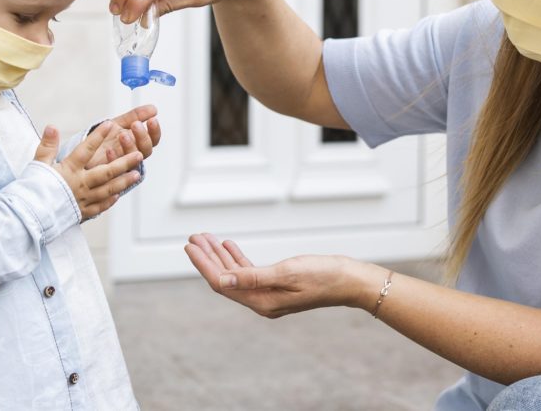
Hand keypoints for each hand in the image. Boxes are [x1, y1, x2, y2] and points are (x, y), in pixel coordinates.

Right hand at [34, 123, 142, 219]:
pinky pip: (99, 206)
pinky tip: (118, 195)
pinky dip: (110, 200)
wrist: (28, 216)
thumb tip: (52, 127)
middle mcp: (79, 184)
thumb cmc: (32, 189)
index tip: (111, 124)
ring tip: (137, 174)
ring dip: (123, 182)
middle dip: (124, 162)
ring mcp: (82, 199)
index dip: (98, 136)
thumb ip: (47, 146)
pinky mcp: (81, 212)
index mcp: (69, 170)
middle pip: (106, 172)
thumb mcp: (38, 164)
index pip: (86, 149)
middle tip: (139, 154)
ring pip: (108, 190)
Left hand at [84, 105, 161, 167]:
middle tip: (135, 125)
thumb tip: (154, 108)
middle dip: (143, 137)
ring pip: (134, 161)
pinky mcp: (111, 172)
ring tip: (122, 135)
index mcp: (138, 143)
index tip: (152, 120)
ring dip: (130, 147)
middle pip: (146, 150)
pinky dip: (113, 158)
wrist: (85, 149)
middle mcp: (133, 155)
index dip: (154, 131)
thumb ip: (135, 116)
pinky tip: (109, 150)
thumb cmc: (104, 137)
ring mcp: (123, 165)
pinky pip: (116, 170)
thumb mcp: (119, 123)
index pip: (153, 139)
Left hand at [184, 233, 377, 317]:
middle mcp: (261, 301)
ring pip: (236, 274)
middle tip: (193, 237)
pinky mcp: (277, 285)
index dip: (204, 265)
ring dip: (220, 256)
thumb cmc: (323, 275)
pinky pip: (249, 272)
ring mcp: (269, 294)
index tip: (190, 245)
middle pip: (226, 279)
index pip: (223, 283)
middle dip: (208, 258)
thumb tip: (221, 280)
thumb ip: (252, 277)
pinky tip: (228, 245)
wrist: (350, 280)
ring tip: (206, 237)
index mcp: (261, 302)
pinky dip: (237, 258)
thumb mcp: (287, 273)